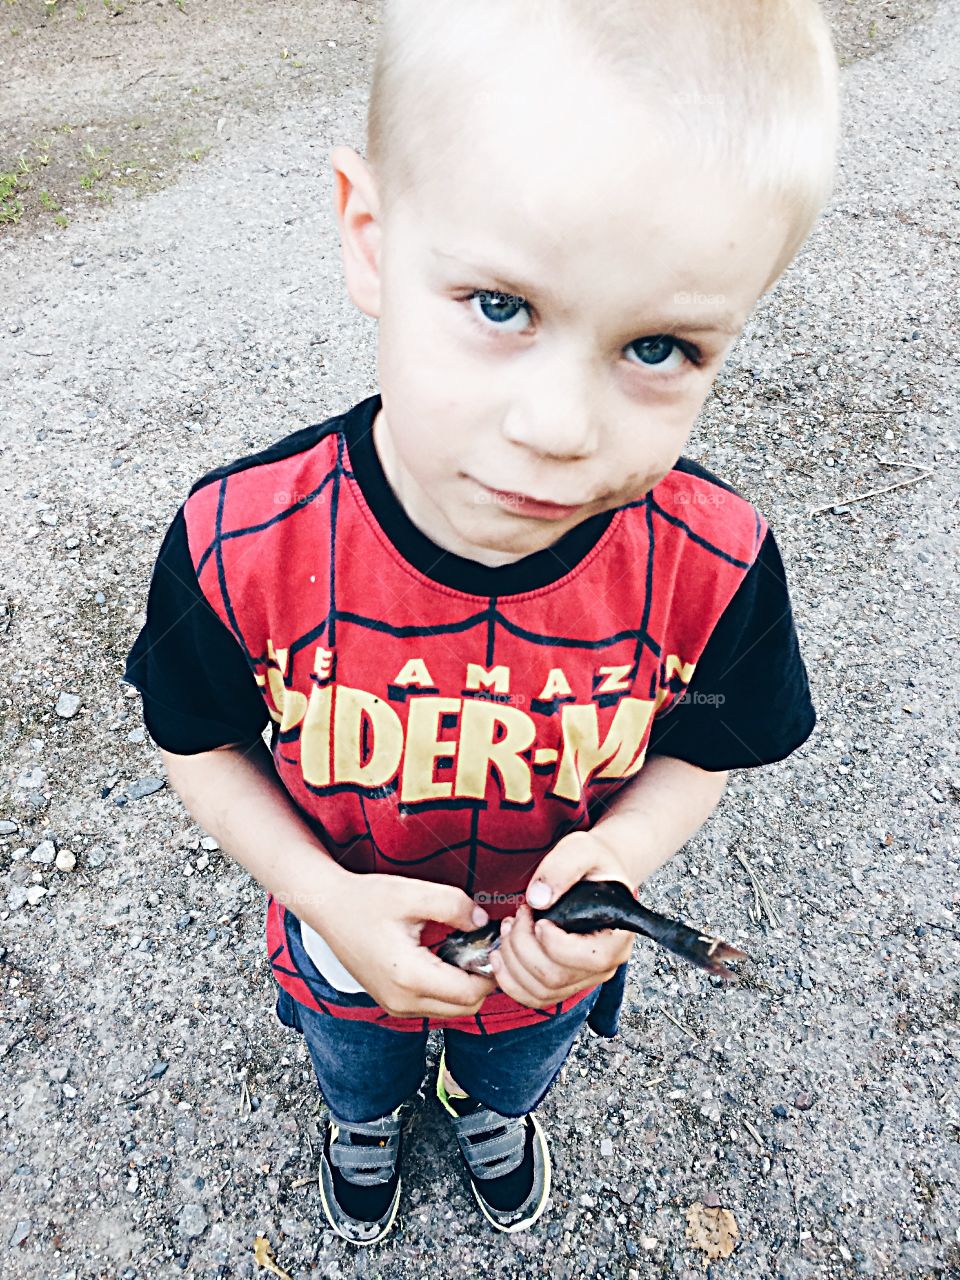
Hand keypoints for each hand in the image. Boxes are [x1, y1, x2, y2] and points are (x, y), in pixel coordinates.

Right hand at [301, 870, 496, 1019]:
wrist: (328, 909)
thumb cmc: (366, 900)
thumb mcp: (414, 893)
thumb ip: (455, 906)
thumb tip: (483, 921)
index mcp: (409, 976)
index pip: (470, 993)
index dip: (490, 970)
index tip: (493, 944)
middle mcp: (402, 1001)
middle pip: (466, 1008)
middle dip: (481, 980)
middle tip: (480, 945)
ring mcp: (395, 1006)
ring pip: (451, 1010)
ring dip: (464, 986)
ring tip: (461, 949)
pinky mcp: (392, 1003)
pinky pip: (433, 1006)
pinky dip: (446, 988)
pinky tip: (442, 957)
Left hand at [489, 830, 638, 1009]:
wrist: (594, 876)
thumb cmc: (592, 864)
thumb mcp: (582, 850)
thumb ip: (562, 868)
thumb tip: (538, 899)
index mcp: (617, 936)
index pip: (588, 958)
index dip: (552, 941)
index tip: (535, 913)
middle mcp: (604, 966)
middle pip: (555, 977)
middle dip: (523, 945)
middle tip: (518, 914)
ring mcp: (583, 979)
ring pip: (540, 990)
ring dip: (512, 960)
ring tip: (508, 927)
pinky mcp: (562, 983)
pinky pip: (532, 998)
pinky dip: (508, 980)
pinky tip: (499, 954)